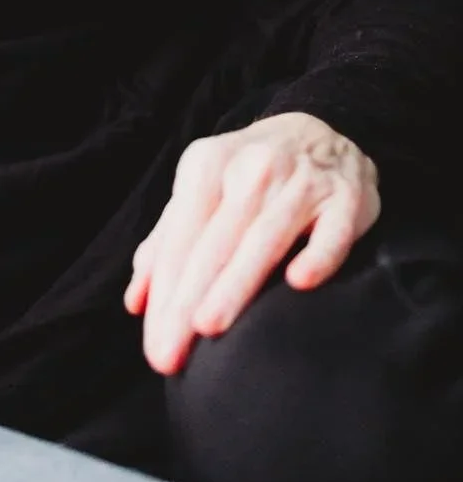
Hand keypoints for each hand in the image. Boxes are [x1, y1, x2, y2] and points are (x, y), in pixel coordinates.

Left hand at [124, 111, 379, 374]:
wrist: (319, 127)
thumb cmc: (248, 172)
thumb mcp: (202, 189)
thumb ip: (168, 241)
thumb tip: (135, 300)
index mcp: (207, 165)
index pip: (179, 237)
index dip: (163, 293)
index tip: (153, 346)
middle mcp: (250, 169)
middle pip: (213, 243)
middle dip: (187, 301)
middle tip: (169, 355)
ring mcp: (300, 182)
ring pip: (263, 238)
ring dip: (236, 282)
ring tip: (208, 327)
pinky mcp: (346, 198)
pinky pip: (332, 230)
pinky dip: (317, 254)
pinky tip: (300, 282)